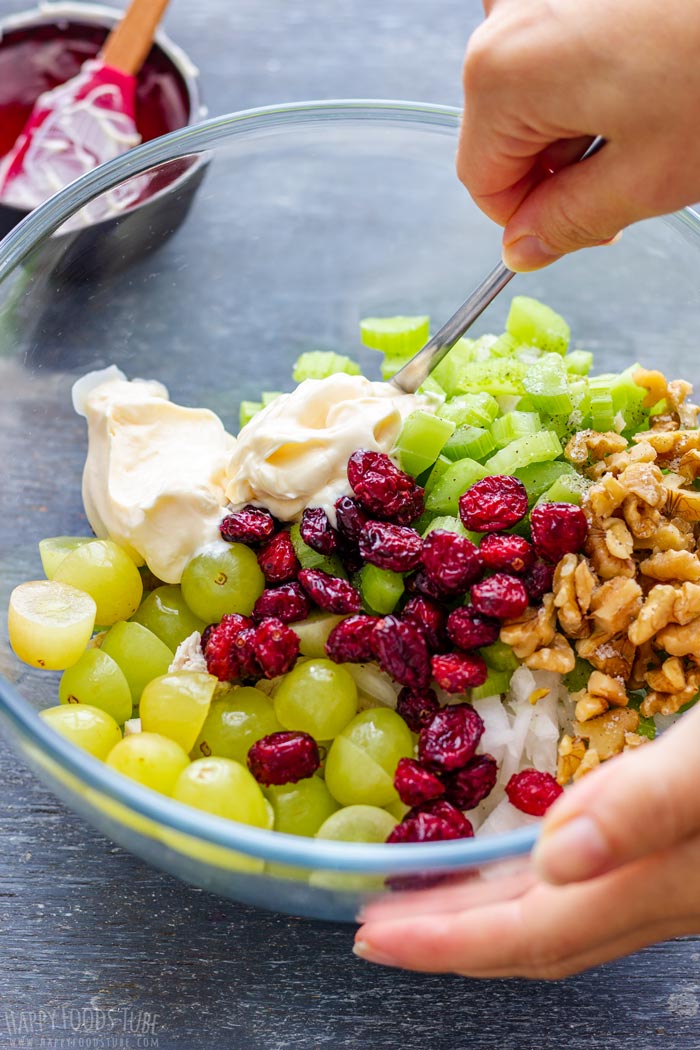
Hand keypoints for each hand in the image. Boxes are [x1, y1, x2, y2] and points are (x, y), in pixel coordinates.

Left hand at [354, 705, 699, 977]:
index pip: (532, 931)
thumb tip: (556, 858)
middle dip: (448, 939)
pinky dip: (531, 886)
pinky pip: (588, 890)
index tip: (372, 936)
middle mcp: (662, 897)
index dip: (445, 941)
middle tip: (374, 927)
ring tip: (423, 900)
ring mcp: (673, 882)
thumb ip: (647, 804)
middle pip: (538, 939)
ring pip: (562, 920)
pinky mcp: (677, 857)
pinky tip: (518, 860)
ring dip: (485, 916)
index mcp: (659, 882)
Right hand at [457, 0, 699, 270]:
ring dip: (584, 114)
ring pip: (535, 84)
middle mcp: (508, 16)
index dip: (531, 217)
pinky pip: (563, 37)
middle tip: (637, 164)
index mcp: (504, 75)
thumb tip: (524, 250)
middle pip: (504, 128)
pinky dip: (599, 66)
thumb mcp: (648, 176)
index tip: (586, 223)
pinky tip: (652, 67)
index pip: (481, 182)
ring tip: (654, 109)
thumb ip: (570, 223)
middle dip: (560, 162)